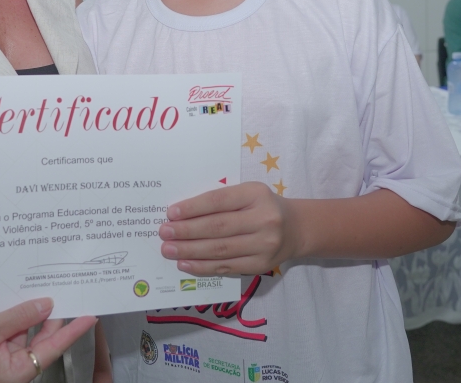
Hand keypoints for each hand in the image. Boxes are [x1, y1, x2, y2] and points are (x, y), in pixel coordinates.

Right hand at [0, 298, 94, 382]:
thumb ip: (19, 317)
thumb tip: (46, 305)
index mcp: (15, 373)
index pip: (53, 348)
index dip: (73, 330)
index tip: (91, 316)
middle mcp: (14, 371)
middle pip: (42, 341)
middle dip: (53, 318)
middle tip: (69, 293)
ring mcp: (5, 363)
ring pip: (28, 337)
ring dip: (34, 317)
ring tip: (47, 292)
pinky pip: (13, 336)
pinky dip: (18, 321)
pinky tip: (21, 303)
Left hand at [158, 181, 298, 276]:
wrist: (295, 228)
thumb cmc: (261, 206)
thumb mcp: (247, 193)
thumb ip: (220, 201)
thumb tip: (181, 214)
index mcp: (256, 194)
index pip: (219, 201)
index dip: (193, 208)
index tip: (171, 213)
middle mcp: (264, 219)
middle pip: (217, 227)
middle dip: (186, 231)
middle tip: (164, 233)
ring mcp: (264, 245)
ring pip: (220, 250)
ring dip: (190, 251)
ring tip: (169, 250)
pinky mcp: (261, 265)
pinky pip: (226, 267)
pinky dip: (203, 266)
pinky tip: (185, 263)